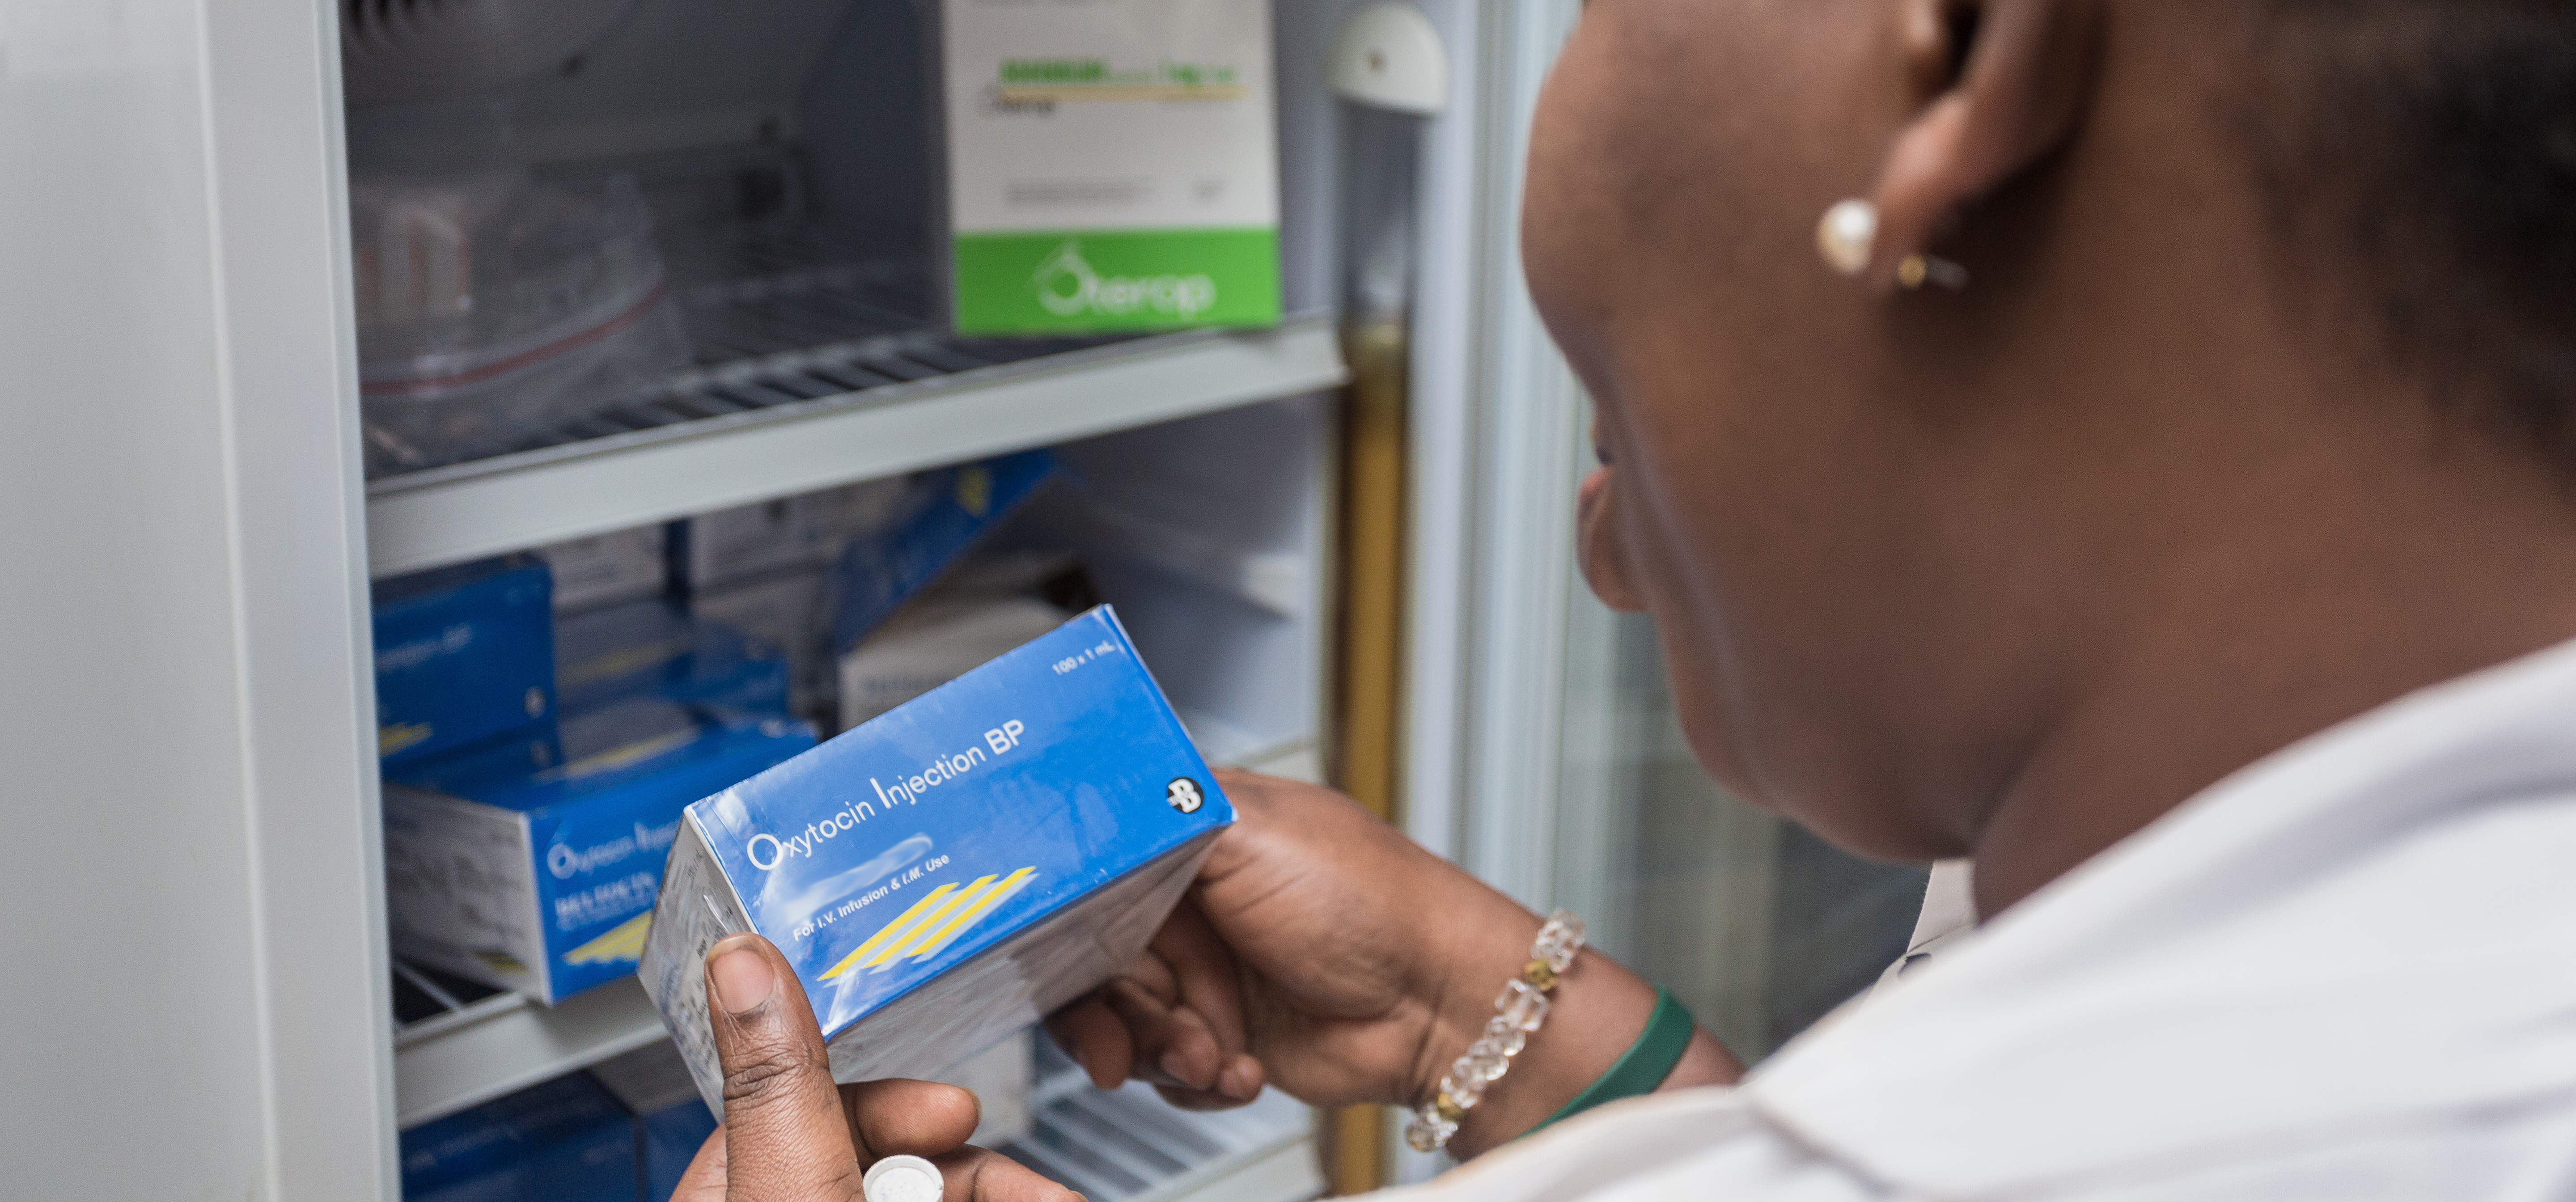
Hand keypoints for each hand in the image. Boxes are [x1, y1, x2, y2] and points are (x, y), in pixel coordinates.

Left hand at [674, 933, 1078, 1201]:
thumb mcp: (795, 1186)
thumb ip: (781, 1083)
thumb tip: (740, 959)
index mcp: (733, 1196)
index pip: (807, 1112)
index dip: (894, 1105)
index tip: (958, 1111)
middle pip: (884, 1158)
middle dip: (978, 1167)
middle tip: (1036, 1188)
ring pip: (930, 1194)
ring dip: (1012, 1193)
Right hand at [1044, 772, 1741, 1158]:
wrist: (1437, 1006)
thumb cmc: (1370, 902)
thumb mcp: (1247, 830)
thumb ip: (1154, 815)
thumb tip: (1084, 798)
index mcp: (1187, 832)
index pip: (1087, 868)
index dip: (1066, 914)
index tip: (1060, 952)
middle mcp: (1189, 901)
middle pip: (1089, 959)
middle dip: (1113, 1008)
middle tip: (1141, 1036)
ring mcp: (1205, 973)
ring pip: (1122, 1023)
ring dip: (1161, 1049)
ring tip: (1212, 1054)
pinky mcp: (1221, 1036)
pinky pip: (1164, 1071)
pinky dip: (1197, 1080)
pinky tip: (1242, 1068)